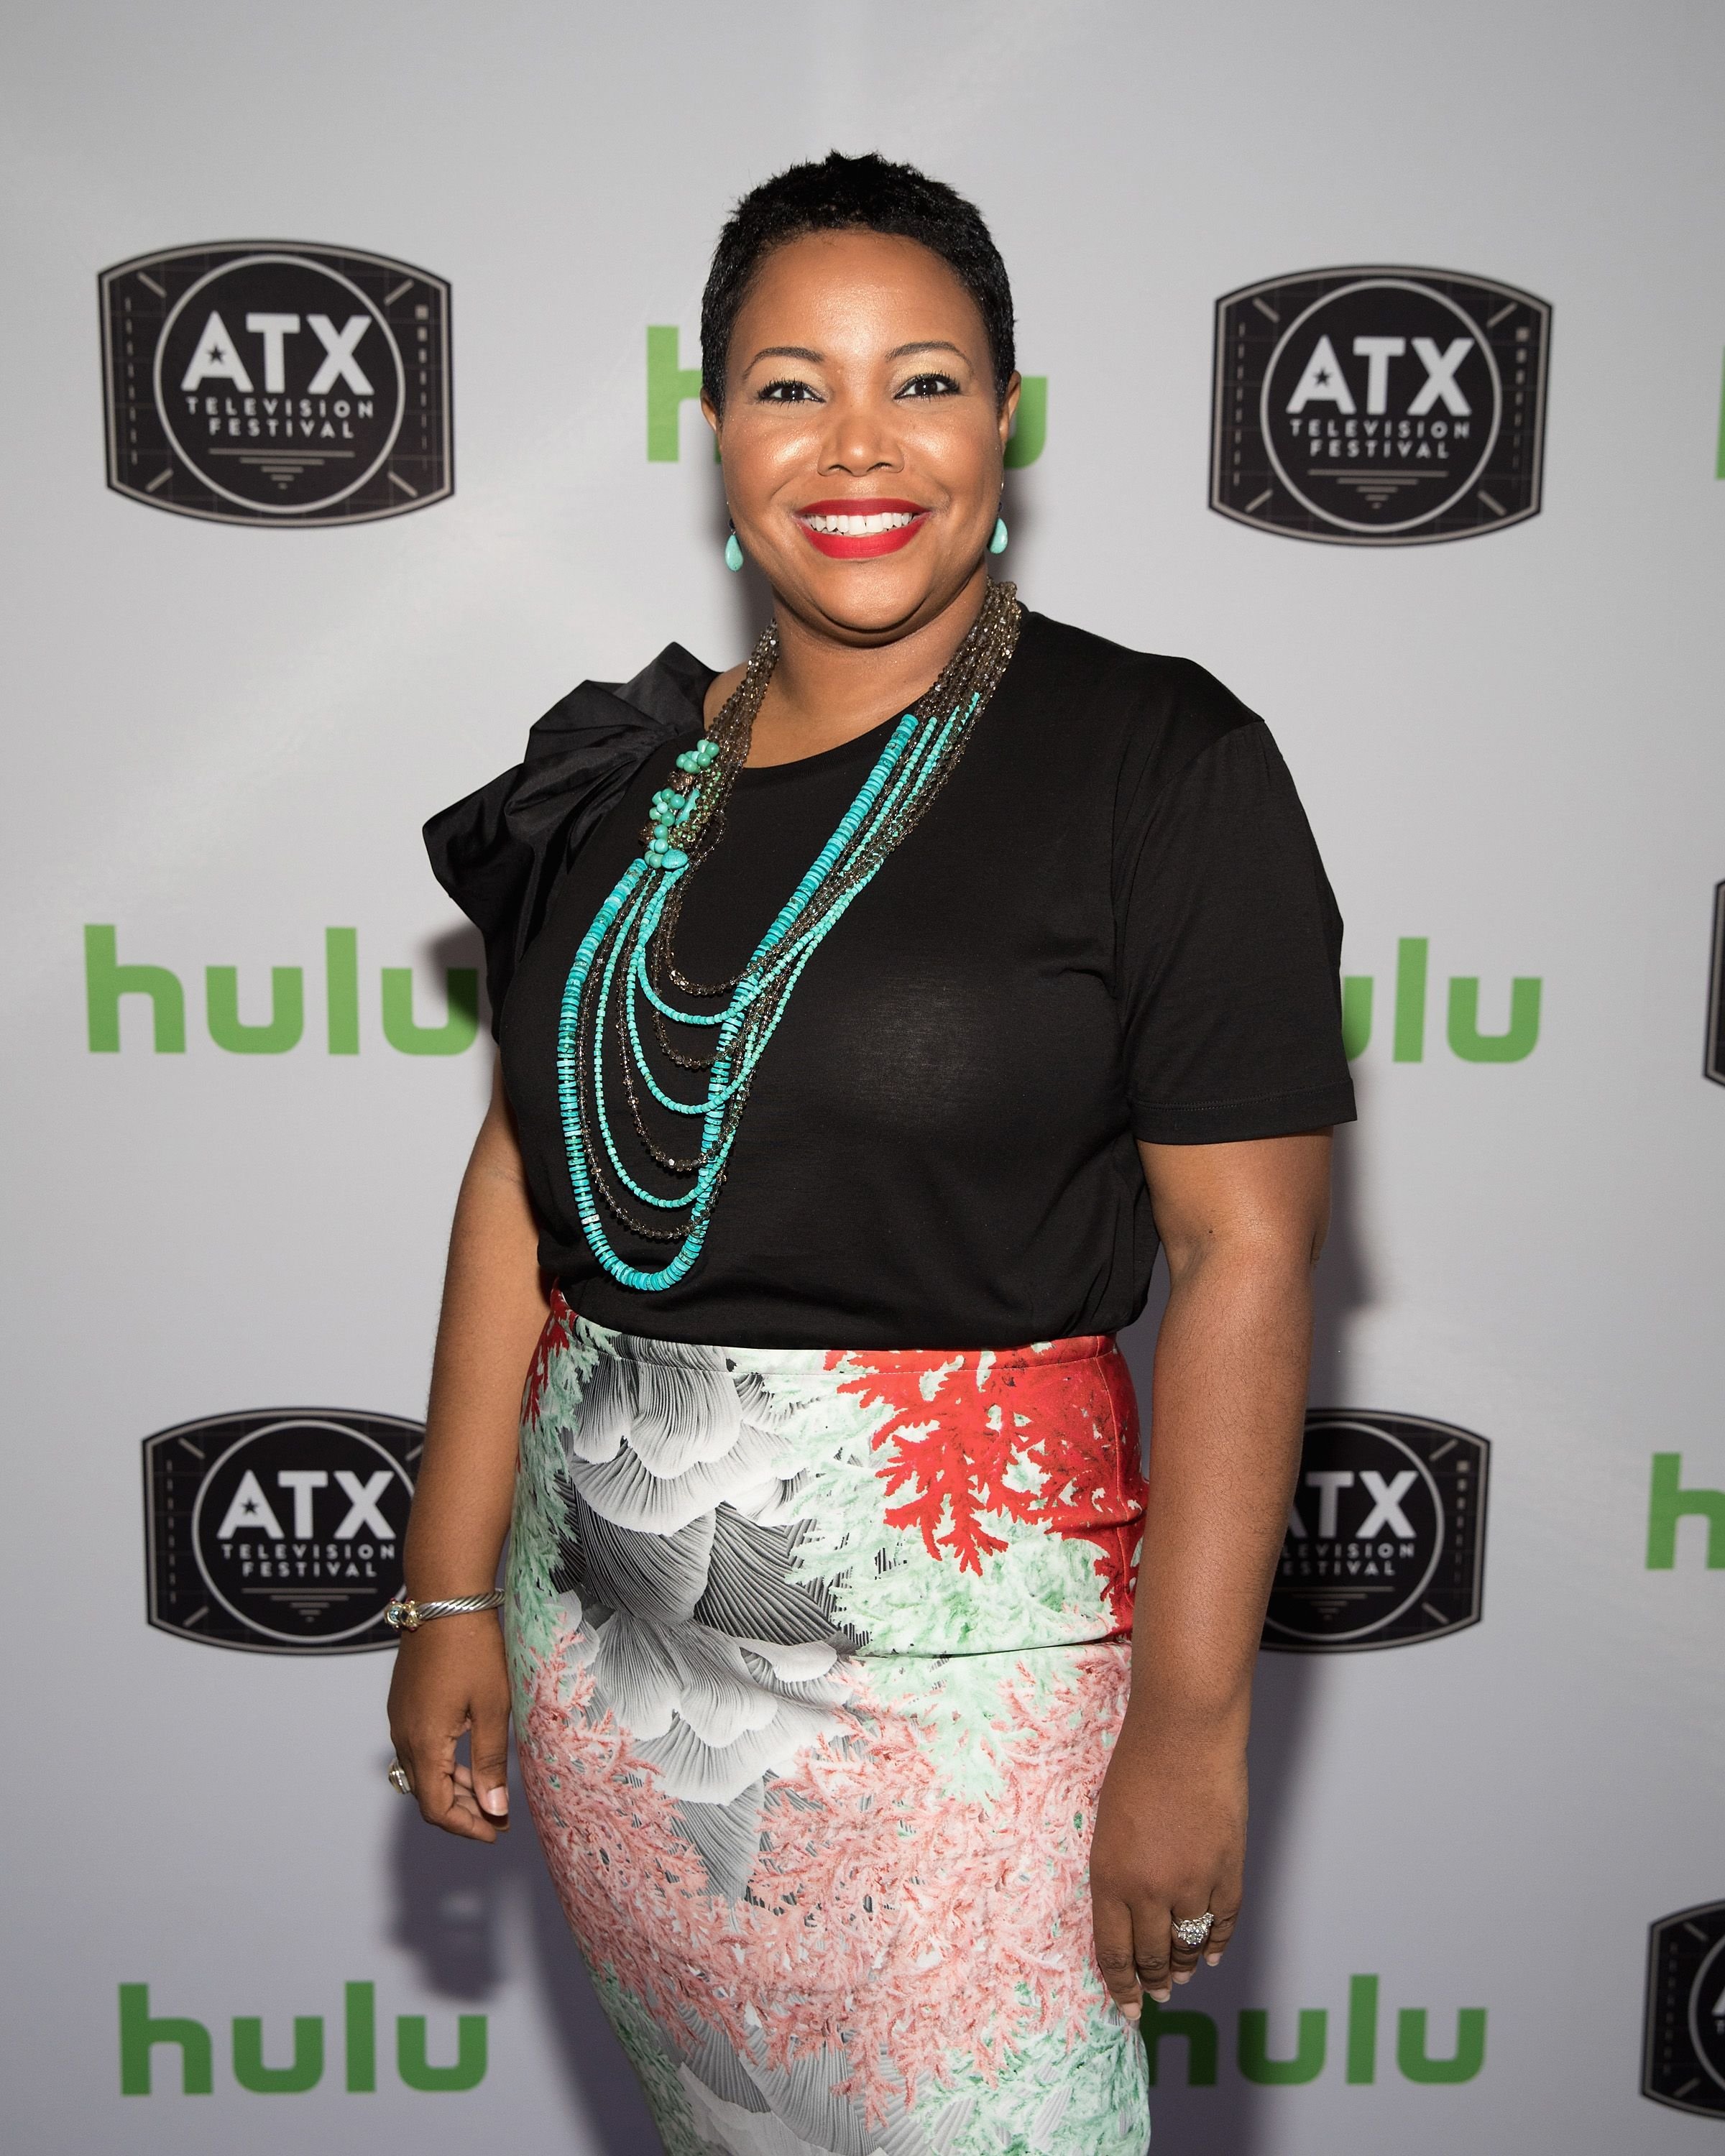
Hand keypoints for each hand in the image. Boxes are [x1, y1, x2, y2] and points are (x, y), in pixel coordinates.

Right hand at [385, 1611, 512, 1842]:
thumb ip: (490, 1762)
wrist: (445, 1600)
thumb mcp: (492, 1707)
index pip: (438, 1808)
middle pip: (427, 1794)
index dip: (467, 1827)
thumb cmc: (473, 1649)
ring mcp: (400, 1719)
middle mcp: (403, 1736)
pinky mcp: (403, 1704)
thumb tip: (494, 1810)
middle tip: (499, 1817)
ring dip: (453, 1788)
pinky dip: (443, 1764)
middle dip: (463, 1811)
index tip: (497, 1832)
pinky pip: (418, 1749)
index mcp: (424, 1743)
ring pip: (422, 1773)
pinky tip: (469, 1758)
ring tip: (489, 1792)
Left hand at [1089, 1716, 1245, 2017]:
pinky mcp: (1229, 1869)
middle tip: (1155, 1996)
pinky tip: (1208, 1953)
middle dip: (1152, 1982)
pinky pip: (1223, 1922)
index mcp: (1110, 1877)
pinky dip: (1216, 1943)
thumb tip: (1128, 1913)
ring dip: (1183, 1966)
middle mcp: (1150, 1890)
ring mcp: (1194, 1882)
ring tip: (1179, 1977)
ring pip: (1189, 1946)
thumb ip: (1116, 1872)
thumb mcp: (1107, 1824)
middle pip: (1152, 1957)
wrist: (1184, 1730)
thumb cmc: (1136, 1765)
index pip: (1114, 1952)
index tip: (1127, 2009)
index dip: (1121, 1986)